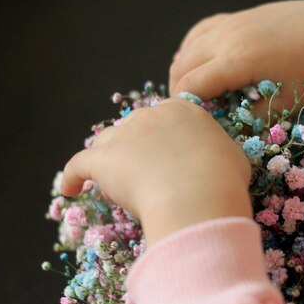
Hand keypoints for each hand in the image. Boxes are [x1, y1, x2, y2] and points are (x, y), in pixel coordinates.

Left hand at [60, 98, 252, 244]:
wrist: (198, 194)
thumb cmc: (223, 178)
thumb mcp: (233, 158)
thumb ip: (218, 152)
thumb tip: (218, 160)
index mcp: (182, 110)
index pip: (164, 119)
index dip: (162, 140)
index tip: (164, 157)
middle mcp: (149, 115)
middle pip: (133, 129)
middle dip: (134, 148)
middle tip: (142, 174)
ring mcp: (123, 136)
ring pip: (106, 143)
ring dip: (107, 160)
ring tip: (109, 182)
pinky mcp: (102, 159)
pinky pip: (78, 166)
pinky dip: (72, 177)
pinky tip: (70, 189)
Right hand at [169, 0, 303, 119]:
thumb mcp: (285, 104)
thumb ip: (251, 121)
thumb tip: (226, 133)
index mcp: (237, 60)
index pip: (190, 86)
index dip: (185, 109)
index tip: (192, 126)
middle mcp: (226, 37)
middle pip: (181, 67)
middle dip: (181, 94)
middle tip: (194, 116)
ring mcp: (231, 22)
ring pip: (187, 48)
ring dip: (184, 72)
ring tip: (197, 95)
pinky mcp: (238, 16)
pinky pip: (201, 31)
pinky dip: (193, 50)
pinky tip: (202, 65)